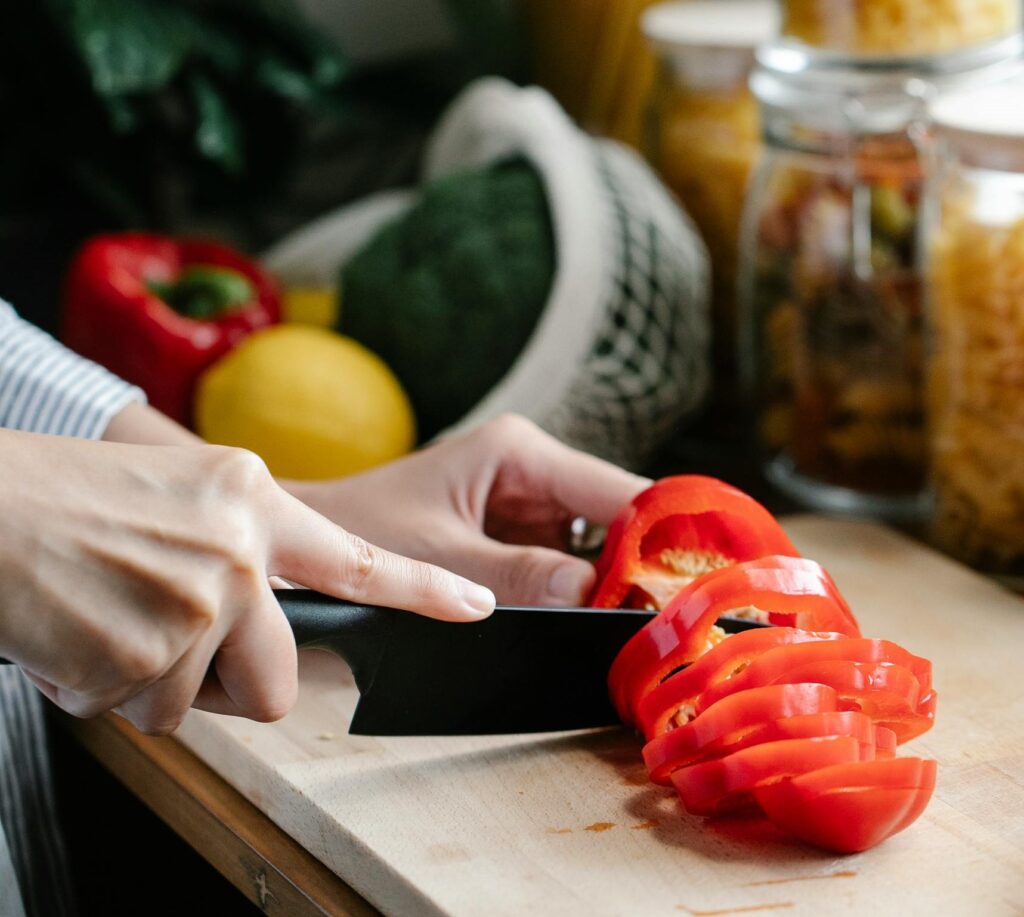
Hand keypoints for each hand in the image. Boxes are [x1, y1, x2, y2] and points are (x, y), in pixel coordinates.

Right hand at [0, 430, 493, 734]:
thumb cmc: (64, 500)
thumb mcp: (177, 494)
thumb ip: (240, 549)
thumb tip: (265, 620)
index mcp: (252, 499)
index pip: (357, 558)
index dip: (424, 589)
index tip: (476, 606)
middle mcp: (239, 549)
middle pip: (281, 675)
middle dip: (233, 681)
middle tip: (172, 643)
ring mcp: (200, 601)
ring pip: (205, 702)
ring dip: (155, 682)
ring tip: (108, 620)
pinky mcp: (151, 654)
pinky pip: (149, 714)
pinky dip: (111, 691)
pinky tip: (80, 637)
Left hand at [289, 415, 649, 606]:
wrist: (309, 539)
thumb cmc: (359, 530)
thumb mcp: (438, 556)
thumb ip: (516, 576)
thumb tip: (594, 594)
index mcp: (517, 453)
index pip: (616, 490)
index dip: (661, 534)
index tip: (696, 583)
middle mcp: (531, 469)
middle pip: (617, 518)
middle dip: (644, 565)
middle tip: (677, 619)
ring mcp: (527, 502)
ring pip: (599, 544)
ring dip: (619, 583)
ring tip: (649, 627)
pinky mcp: (518, 533)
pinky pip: (569, 562)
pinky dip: (586, 593)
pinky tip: (606, 623)